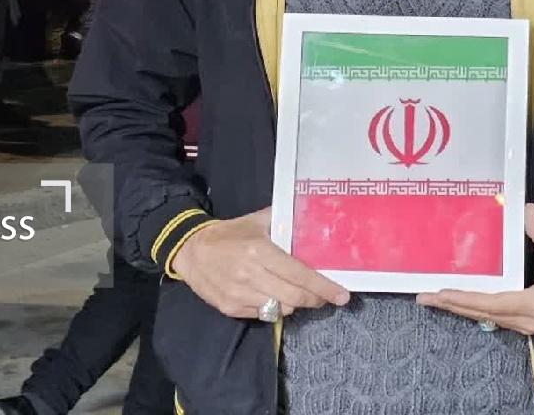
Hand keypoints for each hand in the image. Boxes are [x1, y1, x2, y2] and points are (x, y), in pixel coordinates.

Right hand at [171, 207, 349, 320]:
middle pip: (295, 297)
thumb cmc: (230, 234)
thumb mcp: (257, 221)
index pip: (299, 274)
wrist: (191, 251)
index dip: (323, 287)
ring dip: (295, 303)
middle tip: (325, 296)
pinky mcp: (231, 308)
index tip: (342, 295)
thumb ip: (284, 220)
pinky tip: (274, 296)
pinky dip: (275, 308)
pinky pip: (264, 314)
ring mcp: (240, 295)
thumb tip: (313, 218)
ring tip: (299, 294)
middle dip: (315, 299)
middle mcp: (251, 275)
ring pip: (282, 309)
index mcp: (260, 251)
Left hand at [416, 205, 533, 334]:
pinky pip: (496, 318)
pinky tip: (462, 304)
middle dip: (452, 306)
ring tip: (437, 301)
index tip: (441, 294)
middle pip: (482, 314)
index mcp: (533, 304)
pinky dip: (476, 310)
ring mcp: (526, 326)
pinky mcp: (528, 324)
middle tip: (424, 298)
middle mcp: (526, 320)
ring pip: (487, 318)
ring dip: (462, 309)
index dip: (465, 299)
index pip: (491, 303)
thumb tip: (526, 209)